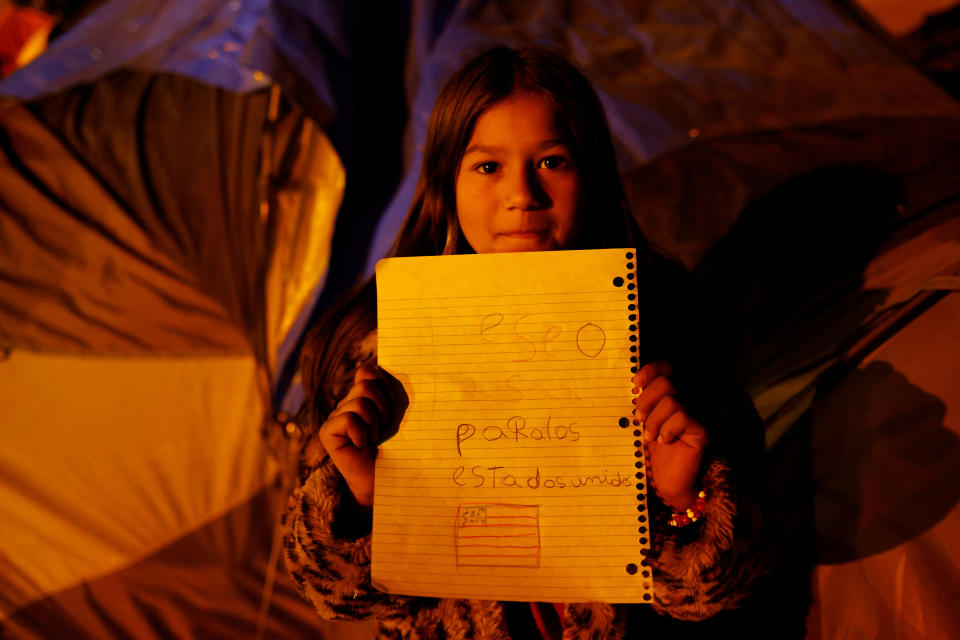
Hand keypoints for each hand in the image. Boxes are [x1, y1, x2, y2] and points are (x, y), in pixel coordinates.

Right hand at [319, 366, 388, 506]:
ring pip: (358, 401)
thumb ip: (387, 391)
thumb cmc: (397, 447)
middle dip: (381, 407)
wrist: (388, 479)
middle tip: (382, 428)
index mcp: (362, 397)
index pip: (366, 372)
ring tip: (374, 438)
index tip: (390, 407)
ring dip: (373, 422)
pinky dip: (361, 433)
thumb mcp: (397, 414)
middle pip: (365, 385)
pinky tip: (362, 446)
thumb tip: (377, 369)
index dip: (382, 385)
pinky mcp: (328, 432)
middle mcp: (346, 404)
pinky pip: (348, 419)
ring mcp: (335, 417)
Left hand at [633, 361, 708, 509]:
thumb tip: (633, 385)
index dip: (650, 371)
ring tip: (650, 436)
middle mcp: (692, 399)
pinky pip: (682, 418)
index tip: (634, 385)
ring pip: (672, 401)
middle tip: (639, 418)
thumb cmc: (655, 450)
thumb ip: (643, 401)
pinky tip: (664, 441)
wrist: (670, 481)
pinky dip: (667, 429)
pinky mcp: (704, 430)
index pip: (667, 367)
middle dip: (647, 400)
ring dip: (654, 420)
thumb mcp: (646, 420)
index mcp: (677, 392)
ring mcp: (701, 413)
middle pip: (667, 382)